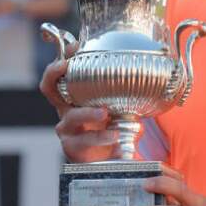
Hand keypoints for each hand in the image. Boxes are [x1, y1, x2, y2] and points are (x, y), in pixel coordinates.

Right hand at [40, 42, 119, 161]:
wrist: (111, 158)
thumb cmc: (113, 126)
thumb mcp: (119, 104)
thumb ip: (127, 90)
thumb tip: (156, 66)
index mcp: (75, 95)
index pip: (60, 72)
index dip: (62, 57)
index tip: (73, 47)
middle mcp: (66, 109)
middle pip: (49, 87)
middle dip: (54, 73)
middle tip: (67, 66)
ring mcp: (67, 128)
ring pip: (71, 116)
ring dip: (89, 113)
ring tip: (106, 113)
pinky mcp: (72, 147)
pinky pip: (84, 141)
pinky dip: (101, 138)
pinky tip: (115, 137)